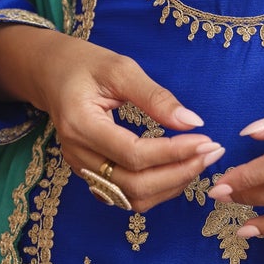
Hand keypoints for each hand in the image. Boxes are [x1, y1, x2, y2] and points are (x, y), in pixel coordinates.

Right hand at [0, 25, 223, 211]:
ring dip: (171, 186)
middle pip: (134, 186)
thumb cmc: (85, 65)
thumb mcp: (120, 69)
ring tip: (200, 161)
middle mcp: (78, 155)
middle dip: (179, 173)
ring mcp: (83, 170)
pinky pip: (127, 195)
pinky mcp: (92, 175)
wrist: (51, 74)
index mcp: (80, 125)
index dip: (173, 153)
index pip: (133, 154)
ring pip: (132, 198)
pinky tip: (179, 169)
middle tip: (211, 152)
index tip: (207, 140)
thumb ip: (155, 97)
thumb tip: (193, 122)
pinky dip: (158, 189)